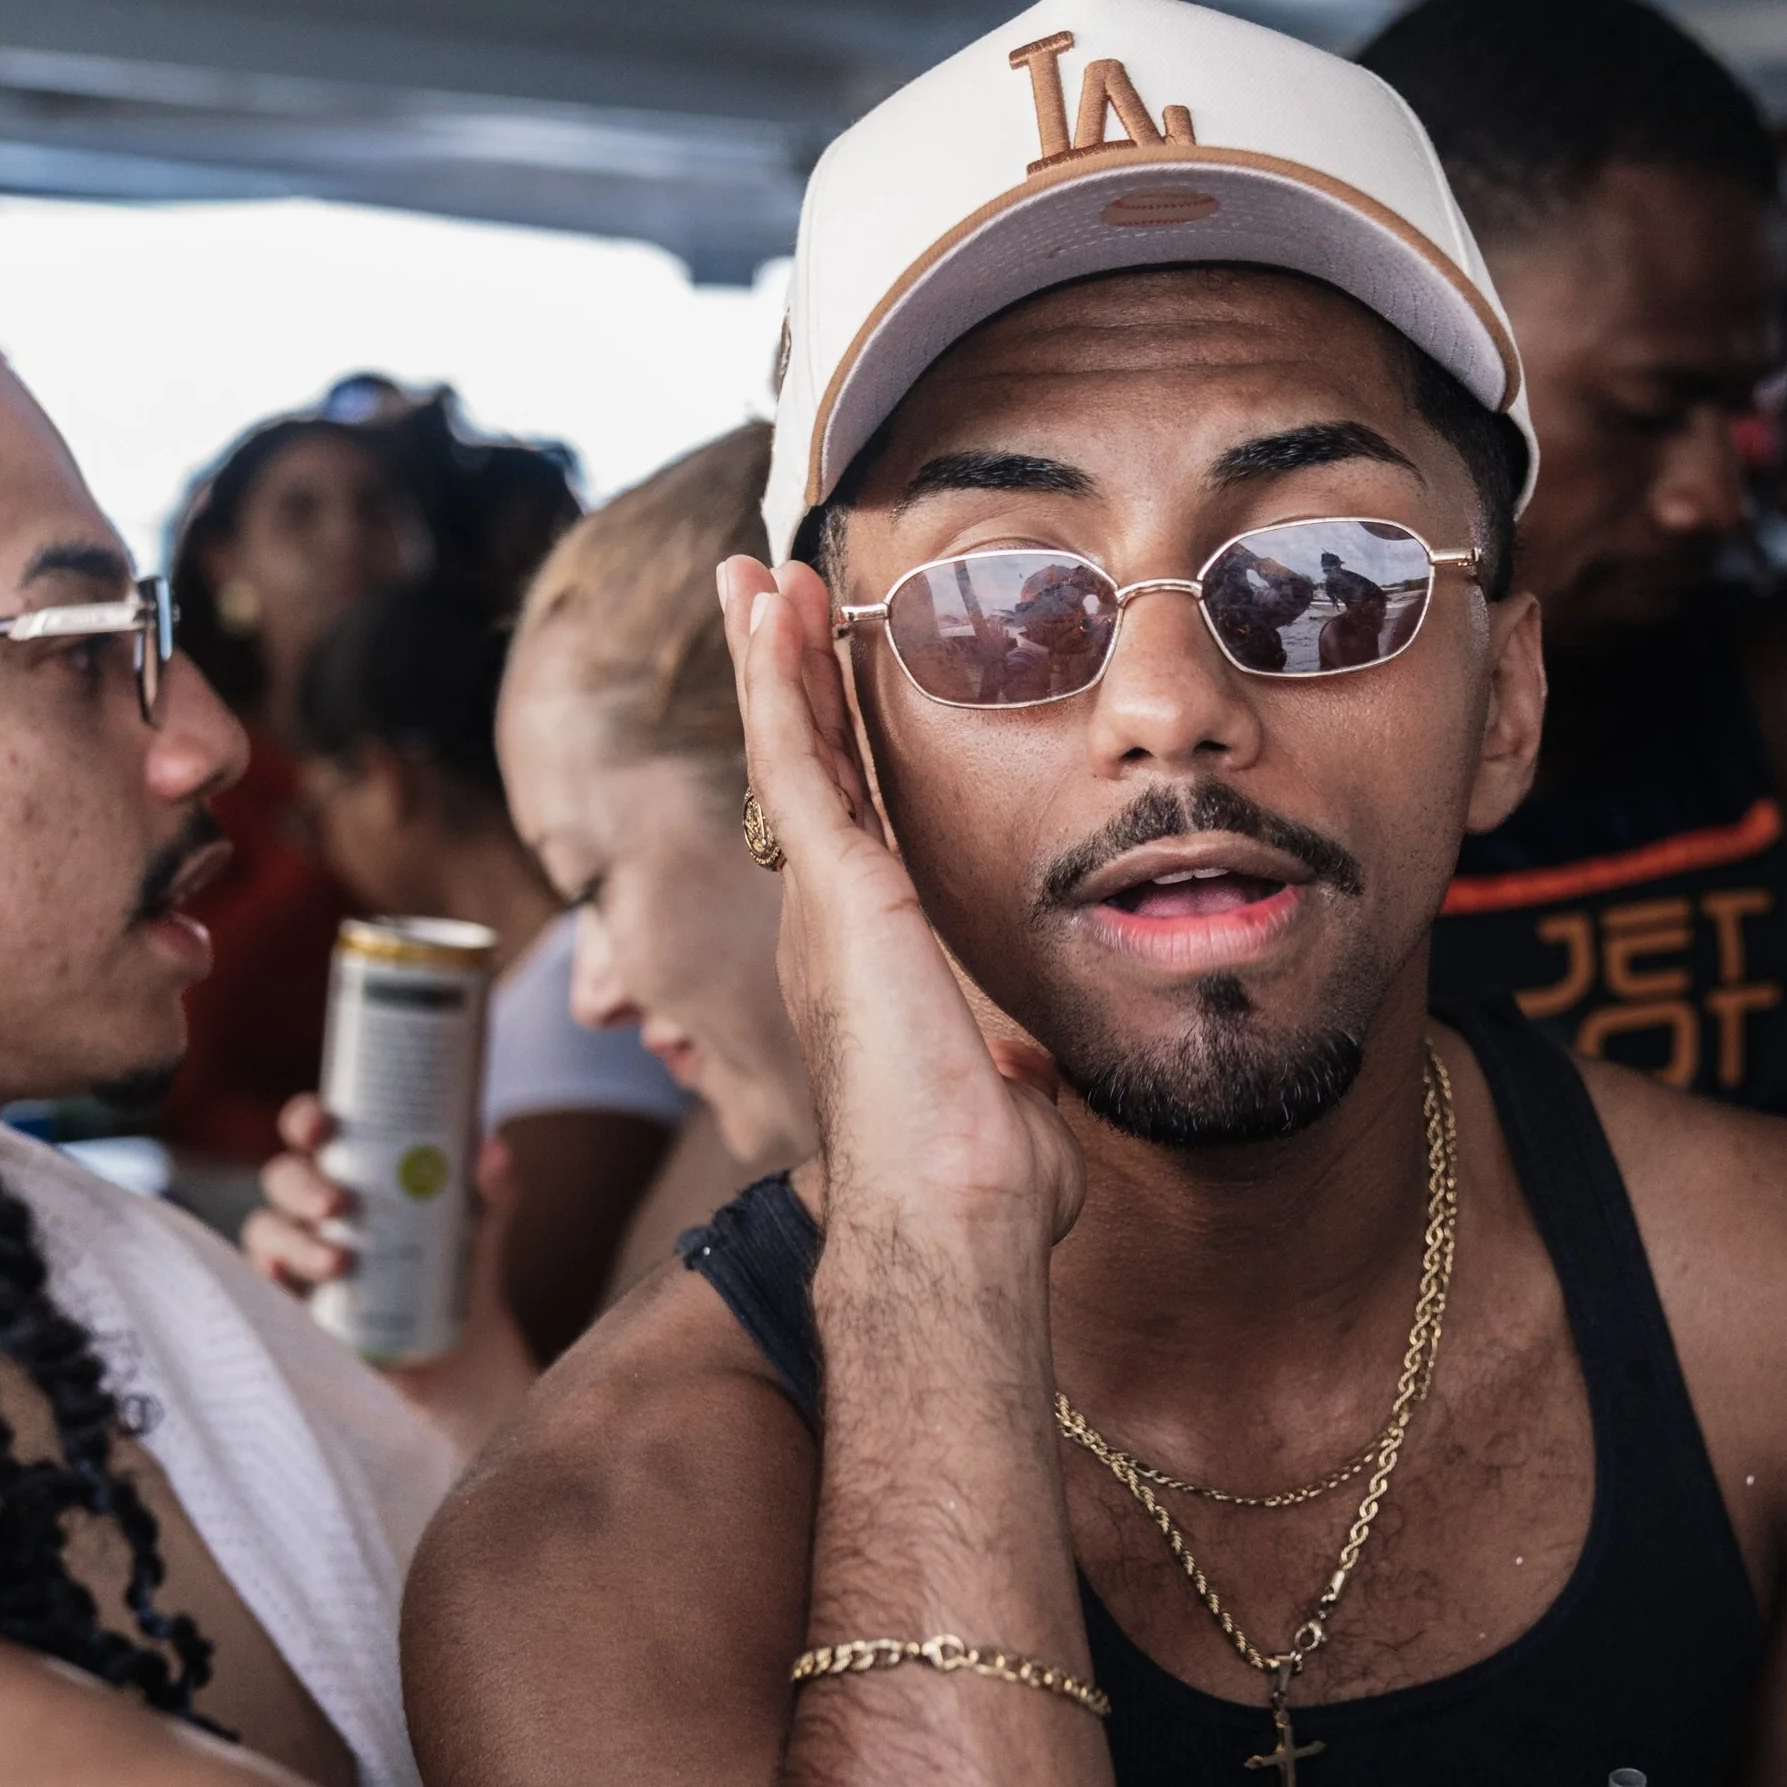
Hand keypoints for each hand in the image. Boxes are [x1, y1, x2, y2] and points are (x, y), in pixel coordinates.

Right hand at [243, 1098, 533, 1459]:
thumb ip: (493, 1188)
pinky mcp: (295, 1302)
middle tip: (338, 1205)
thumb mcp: (483, 1224)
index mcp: (354, 1168)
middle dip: (302, 1186)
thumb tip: (493, 1152)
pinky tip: (279, 1279)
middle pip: (284, 1178)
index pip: (313, 1130)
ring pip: (269, 1231)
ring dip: (295, 1241)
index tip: (320, 1126)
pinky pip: (264, 1286)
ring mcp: (300, 1252)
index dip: (306, 1119)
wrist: (464, 1349)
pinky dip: (266, 1278)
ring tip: (339, 1262)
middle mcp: (317, 1205)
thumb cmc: (463, 1263)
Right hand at [719, 557, 1082, 1254]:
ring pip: (787, 749)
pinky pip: (794, 758)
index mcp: (869, 963)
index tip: (825, 689)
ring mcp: (824, 904)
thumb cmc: (985, 1187)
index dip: (834, 753)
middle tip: (767, 594)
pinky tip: (771, 608)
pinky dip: (778, 678)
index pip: (851, 831)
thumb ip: (1008, 1071)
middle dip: (785, 680)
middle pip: (804, 772)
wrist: (953, 1213)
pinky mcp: (836, 889)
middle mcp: (829, 925)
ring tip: (759, 573)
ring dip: (774, 655)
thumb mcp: (1007, 1102)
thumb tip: (1027, 1075)